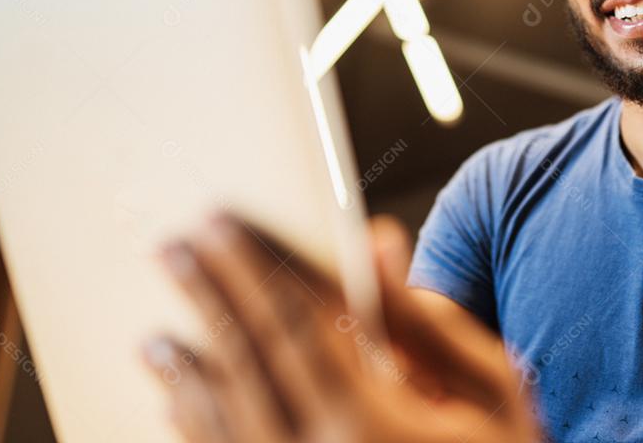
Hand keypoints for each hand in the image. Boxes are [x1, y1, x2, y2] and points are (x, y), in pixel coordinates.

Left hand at [141, 212, 538, 442]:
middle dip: (206, 297)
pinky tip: (178, 406)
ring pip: (222, 421)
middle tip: (171, 248)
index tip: (221, 221)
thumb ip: (425, 320)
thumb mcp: (488, 391)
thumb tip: (375, 245)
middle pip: (246, 361)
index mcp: (372, 422)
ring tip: (154, 335)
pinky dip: (197, 430)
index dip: (254, 265)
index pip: (296, 321)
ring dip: (184, 374)